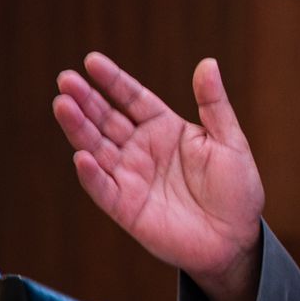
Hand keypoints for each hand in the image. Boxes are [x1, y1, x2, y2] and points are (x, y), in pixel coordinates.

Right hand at [51, 52, 263, 300]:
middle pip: (107, 119)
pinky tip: (81, 156)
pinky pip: (103, 188)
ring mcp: (131, 177)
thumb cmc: (236, 189)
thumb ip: (214, 104)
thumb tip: (208, 63)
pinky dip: (92, 174)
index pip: (132, 98)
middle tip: (66, 80)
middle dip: (86, 100)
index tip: (92, 61)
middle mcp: (142, 149)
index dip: (113, 81)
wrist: (236, 238)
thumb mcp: (229, 140)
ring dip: (79, 128)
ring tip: (63, 105)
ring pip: (97, 148)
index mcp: (165, 128)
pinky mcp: (126, 207)